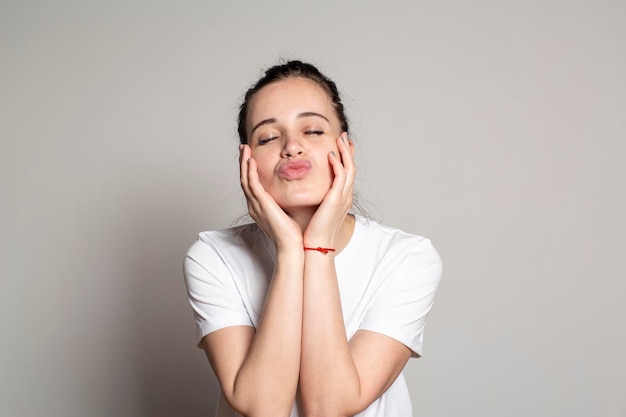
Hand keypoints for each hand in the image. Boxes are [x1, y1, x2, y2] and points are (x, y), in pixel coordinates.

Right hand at [240, 144, 303, 250]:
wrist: (291, 246)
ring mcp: (255, 205)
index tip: (250, 156)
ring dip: (244, 163)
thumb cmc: (292, 233)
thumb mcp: (286, 213)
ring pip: (245, 179)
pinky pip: (252, 185)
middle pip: (244, 179)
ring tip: (244, 149)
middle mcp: (254, 206)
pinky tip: (251, 160)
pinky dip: (250, 172)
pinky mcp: (261, 205)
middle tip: (243, 147)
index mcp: (259, 208)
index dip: (249, 169)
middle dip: (243, 162)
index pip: (251, 184)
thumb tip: (292, 193)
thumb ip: (284, 202)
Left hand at [303, 133, 355, 247]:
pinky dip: (337, 164)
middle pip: (352, 167)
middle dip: (348, 151)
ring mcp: (343, 197)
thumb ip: (317, 198)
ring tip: (339, 139)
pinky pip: (340, 176)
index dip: (346, 158)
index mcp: (341, 198)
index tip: (341, 146)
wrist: (316, 244)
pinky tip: (331, 155)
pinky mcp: (336, 199)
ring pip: (349, 168)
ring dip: (345, 152)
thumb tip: (308, 190)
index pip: (347, 173)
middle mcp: (345, 196)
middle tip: (344, 137)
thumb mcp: (317, 209)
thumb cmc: (313, 230)